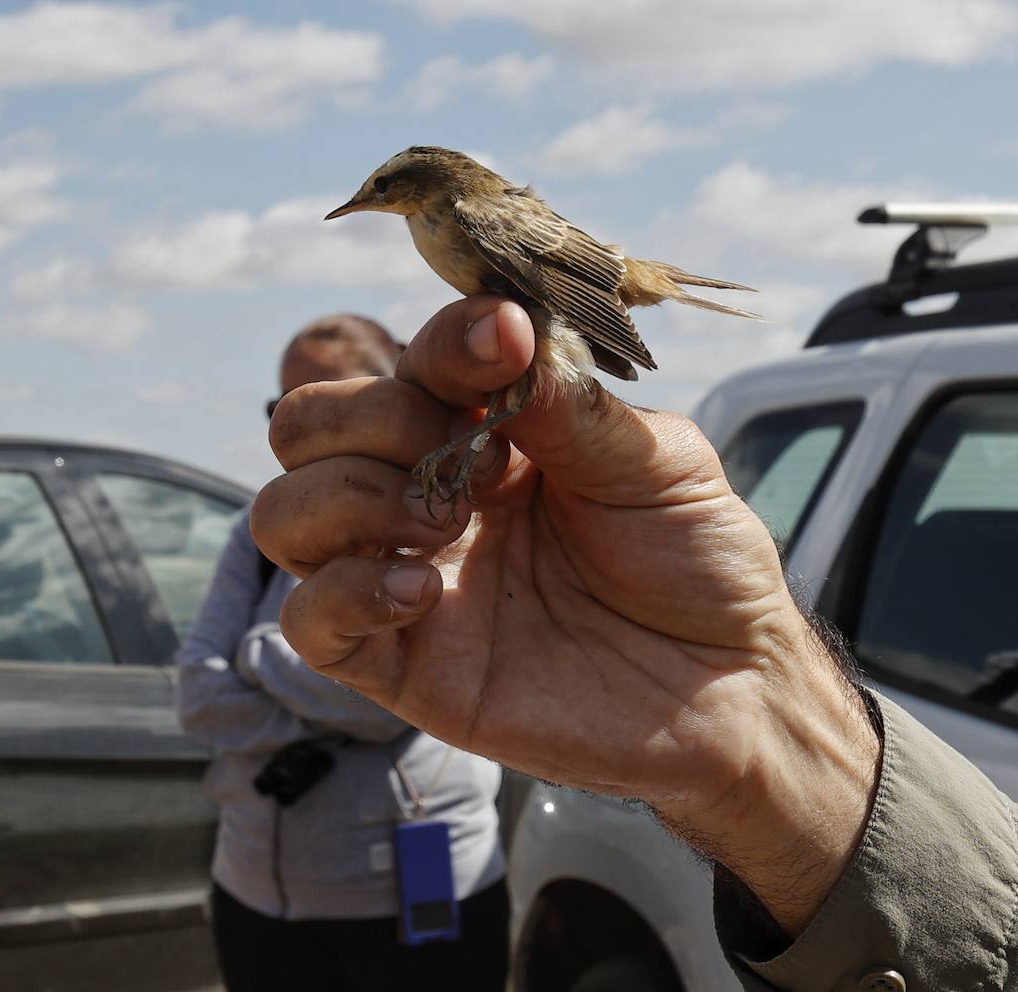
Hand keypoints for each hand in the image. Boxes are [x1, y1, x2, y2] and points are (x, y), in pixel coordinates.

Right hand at [251, 295, 878, 931]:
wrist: (731, 685)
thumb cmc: (701, 563)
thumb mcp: (658, 463)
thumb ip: (571, 403)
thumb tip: (502, 325)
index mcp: (488, 434)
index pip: (408, 362)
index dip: (441, 344)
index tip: (502, 341)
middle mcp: (430, 495)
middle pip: (310, 425)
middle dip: (370, 417)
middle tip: (465, 455)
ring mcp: (410, 578)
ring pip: (285, 514)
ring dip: (347, 497)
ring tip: (444, 523)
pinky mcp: (405, 665)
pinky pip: (309, 622)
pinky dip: (345, 592)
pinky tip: (424, 591)